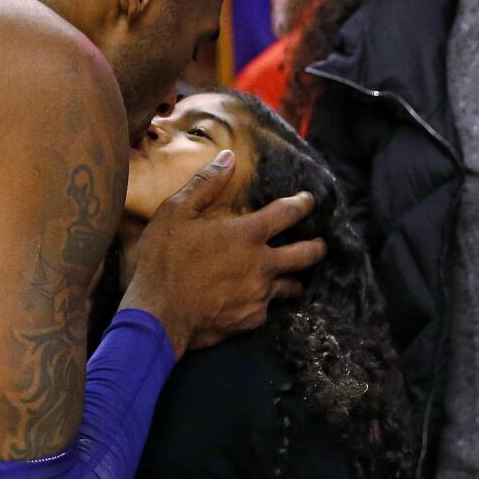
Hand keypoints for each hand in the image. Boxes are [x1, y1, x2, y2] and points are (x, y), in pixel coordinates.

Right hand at [121, 150, 326, 356]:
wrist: (158, 316)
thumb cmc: (163, 261)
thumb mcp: (175, 213)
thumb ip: (205, 184)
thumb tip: (228, 157)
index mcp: (247, 234)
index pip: (288, 213)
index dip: (302, 204)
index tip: (308, 201)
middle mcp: (262, 265)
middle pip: (306, 255)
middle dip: (317, 247)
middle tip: (320, 244)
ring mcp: (259, 296)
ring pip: (291, 287)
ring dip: (294, 278)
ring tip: (292, 277)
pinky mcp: (250, 321)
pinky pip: (267, 308)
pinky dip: (265, 302)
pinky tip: (255, 301)